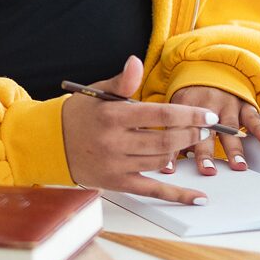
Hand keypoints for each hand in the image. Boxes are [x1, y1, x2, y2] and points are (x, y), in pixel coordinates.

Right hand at [62, 56, 218, 204]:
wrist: (51, 144)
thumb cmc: (79, 115)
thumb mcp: (98, 93)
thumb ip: (122, 81)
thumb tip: (136, 62)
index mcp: (112, 116)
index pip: (160, 114)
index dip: (189, 114)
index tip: (208, 115)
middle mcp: (114, 143)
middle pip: (166, 140)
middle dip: (191, 133)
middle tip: (204, 129)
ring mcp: (116, 165)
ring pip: (162, 161)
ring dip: (180, 151)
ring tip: (188, 141)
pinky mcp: (118, 183)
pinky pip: (153, 190)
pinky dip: (177, 195)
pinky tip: (197, 198)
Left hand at [167, 85, 259, 175]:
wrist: (211, 72)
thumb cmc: (192, 100)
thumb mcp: (177, 111)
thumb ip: (173, 135)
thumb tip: (165, 167)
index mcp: (184, 108)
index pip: (176, 132)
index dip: (172, 151)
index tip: (169, 170)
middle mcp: (205, 106)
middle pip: (204, 132)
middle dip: (206, 152)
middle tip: (208, 171)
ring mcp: (226, 105)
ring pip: (229, 127)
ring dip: (234, 147)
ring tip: (238, 165)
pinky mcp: (243, 105)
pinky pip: (252, 116)